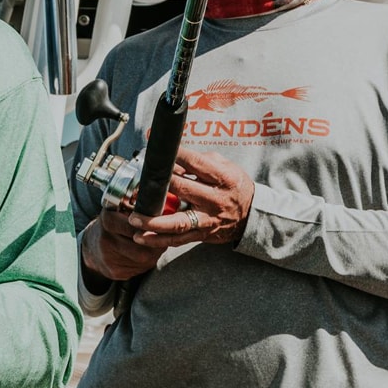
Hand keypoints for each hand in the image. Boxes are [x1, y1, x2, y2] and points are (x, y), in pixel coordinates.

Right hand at [81, 209, 165, 284]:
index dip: (150, 230)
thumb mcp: (119, 208)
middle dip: (156, 246)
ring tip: (154, 246)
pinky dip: (146, 263)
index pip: (135, 229)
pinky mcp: (114, 272)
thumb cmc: (112, 224)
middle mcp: (106, 241)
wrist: (92, 245)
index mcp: (107, 221)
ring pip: (143, 262)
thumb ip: (136, 204)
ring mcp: (109, 259)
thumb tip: (160, 204)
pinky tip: (143, 254)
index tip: (158, 227)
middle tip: (163, 240)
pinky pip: (139, 270)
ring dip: (154, 254)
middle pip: (142, 250)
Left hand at [129, 146, 254, 247]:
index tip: (153, 148)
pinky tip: (141, 237)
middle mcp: (215, 199)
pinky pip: (178, 239)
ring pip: (179, 222)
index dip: (173, 155)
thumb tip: (168, 152)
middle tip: (137, 183)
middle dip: (158, 186)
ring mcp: (209, 219)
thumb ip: (198, 159)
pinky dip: (158, 239)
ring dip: (153, 221)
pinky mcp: (203, 234)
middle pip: (183, 189)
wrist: (253, 215)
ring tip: (134, 219)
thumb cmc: (233, 186)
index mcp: (222, 177)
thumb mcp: (224, 166)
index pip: (195, 162)